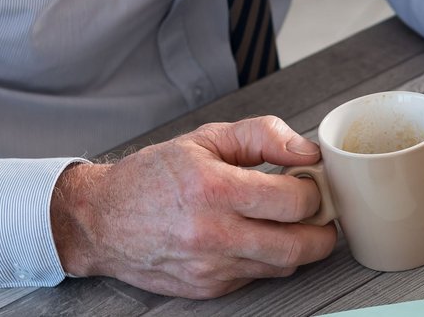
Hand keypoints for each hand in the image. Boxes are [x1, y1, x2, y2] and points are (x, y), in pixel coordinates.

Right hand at [51, 116, 337, 298]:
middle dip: (323, 230)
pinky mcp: (207, 288)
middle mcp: (214, 234)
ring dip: (299, 246)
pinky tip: (256, 237)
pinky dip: (267, 259)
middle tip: (322, 213)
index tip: (311, 183)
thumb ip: (264, 136)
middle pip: (299, 246)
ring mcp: (211, 267)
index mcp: (215, 189)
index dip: (314, 191)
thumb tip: (307, 152)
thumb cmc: (153, 176)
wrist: (100, 220)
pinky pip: (258, 277)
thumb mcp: (208, 138)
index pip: (294, 201)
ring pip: (283, 266)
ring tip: (290, 223)